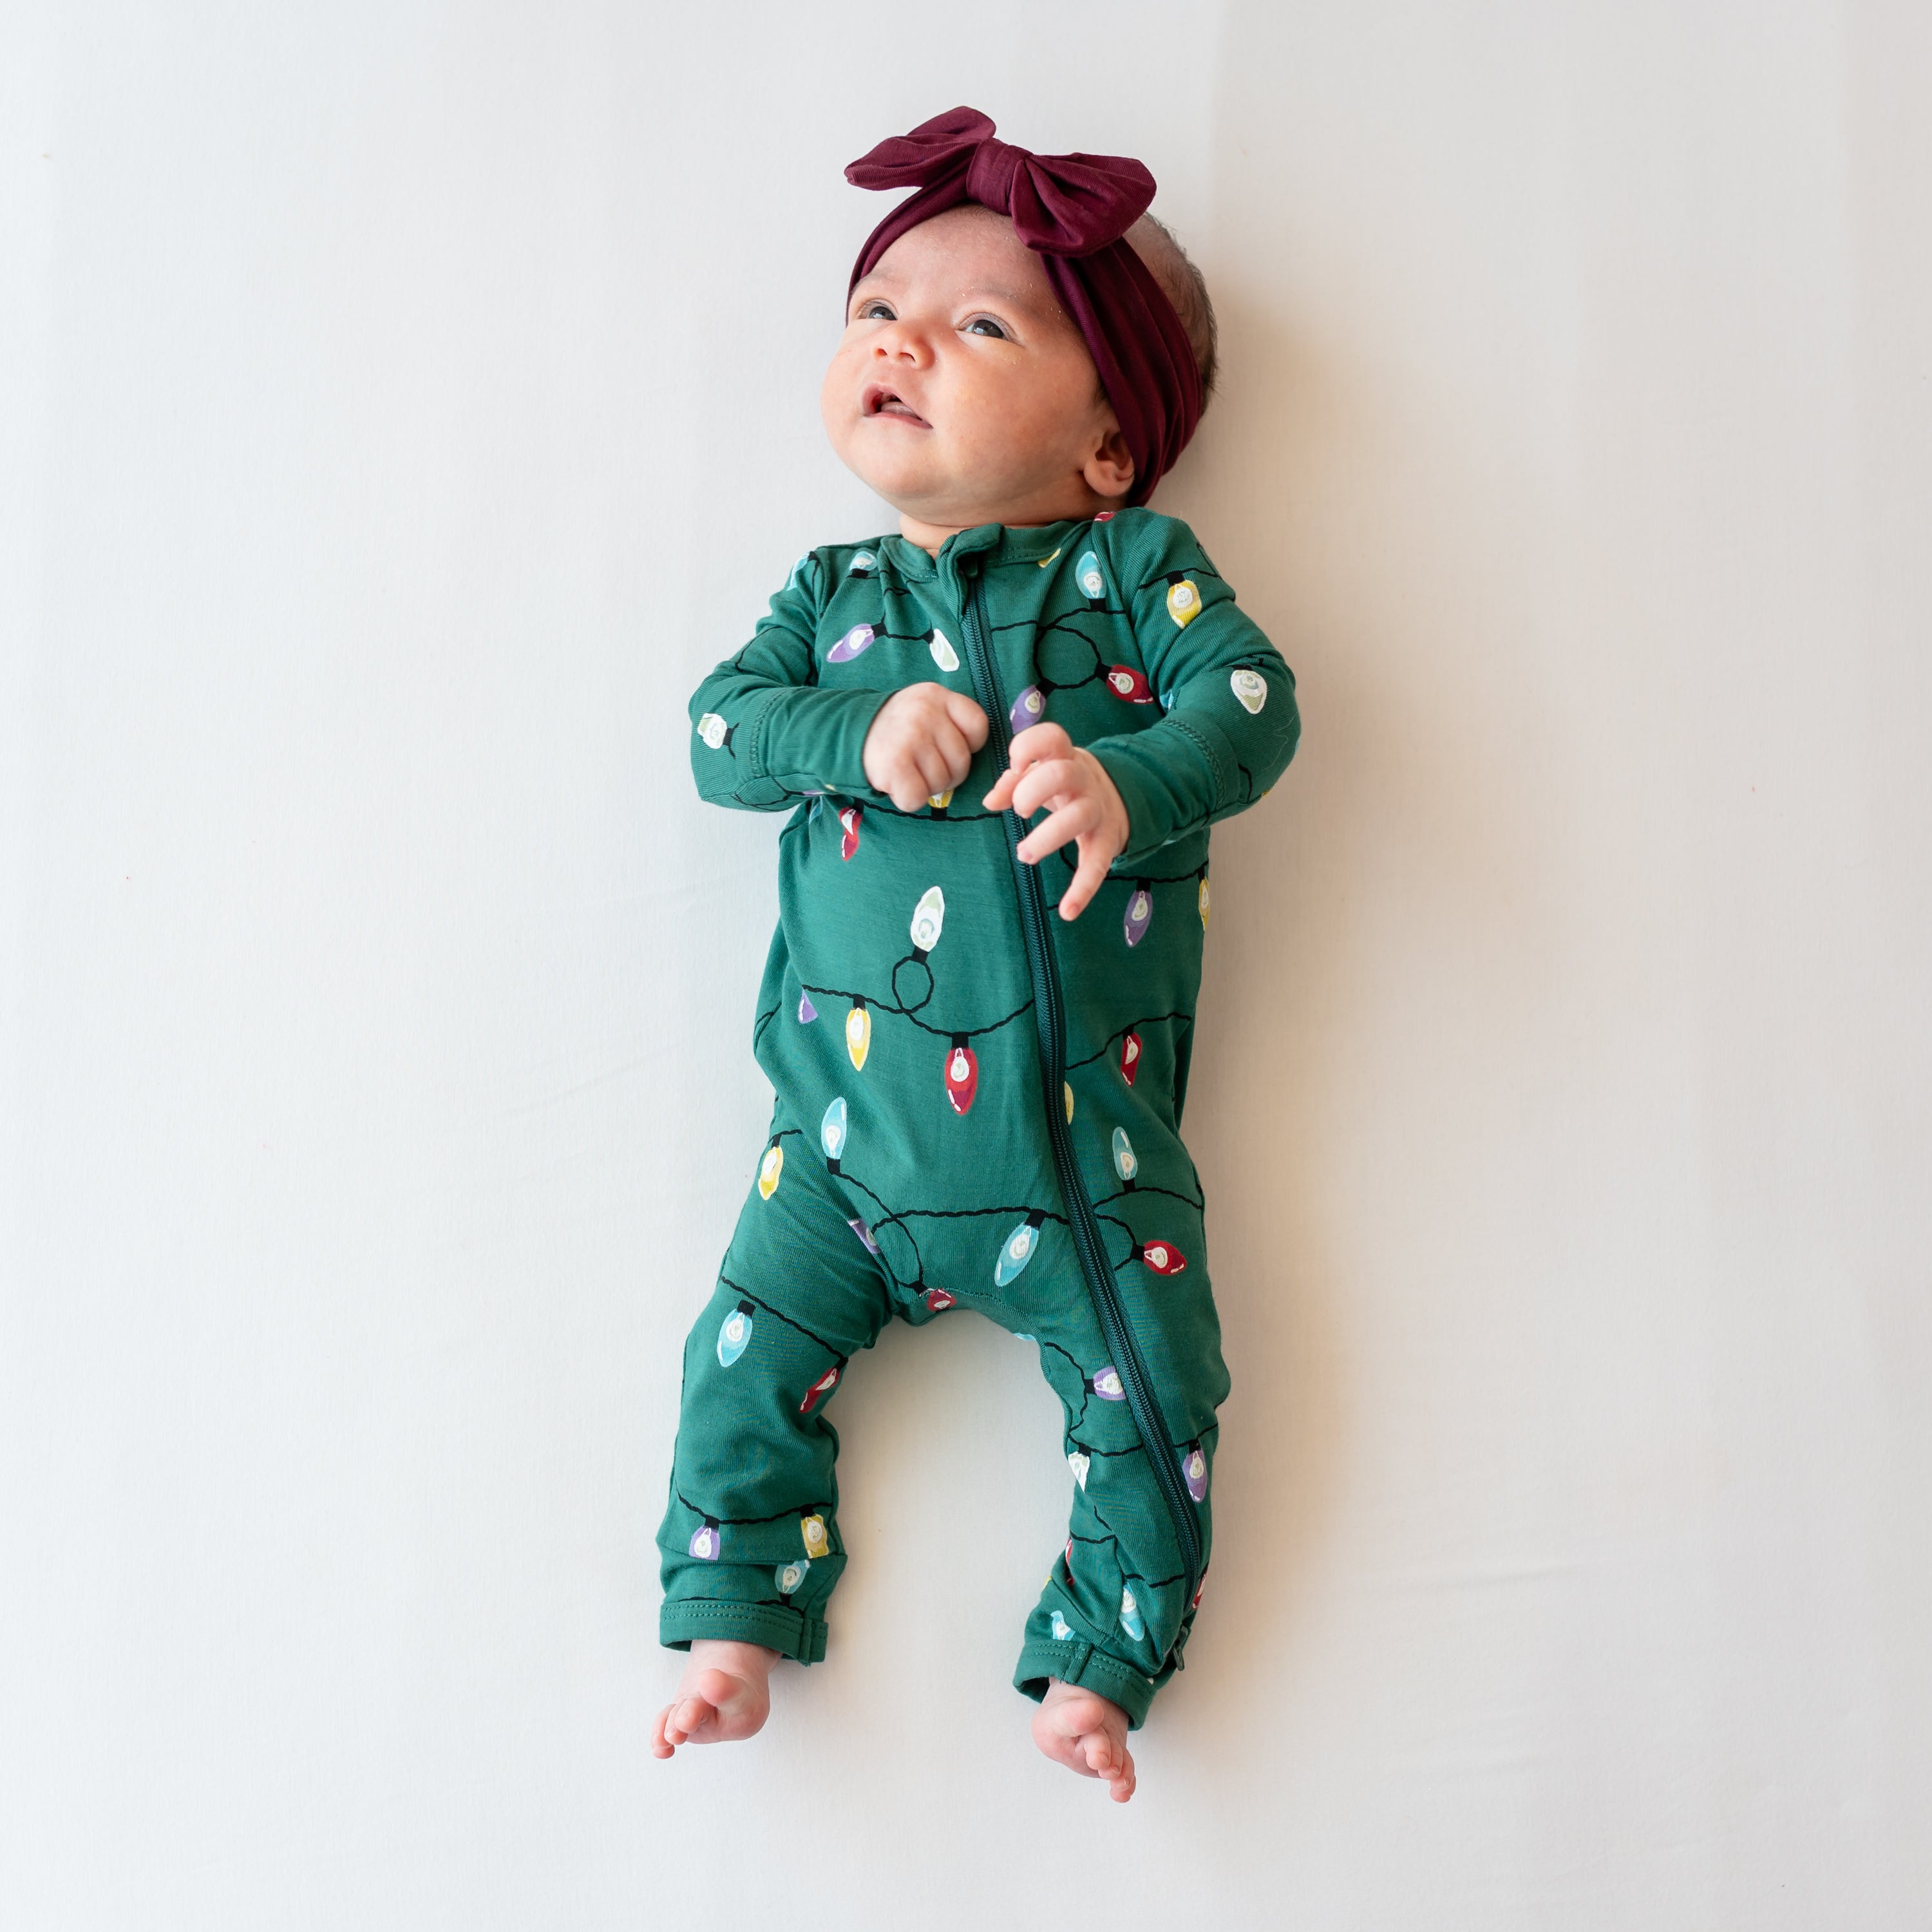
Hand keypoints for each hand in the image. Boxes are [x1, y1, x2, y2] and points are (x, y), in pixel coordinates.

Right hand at [862, 682, 989, 812]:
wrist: (849, 731)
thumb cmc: (899, 728)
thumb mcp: (927, 707)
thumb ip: (953, 722)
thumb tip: (975, 757)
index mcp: (937, 696)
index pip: (978, 726)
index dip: (969, 744)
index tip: (947, 745)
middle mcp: (924, 713)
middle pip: (962, 762)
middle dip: (948, 773)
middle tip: (925, 765)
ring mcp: (909, 738)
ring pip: (942, 783)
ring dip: (927, 786)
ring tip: (909, 771)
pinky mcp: (893, 765)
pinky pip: (917, 798)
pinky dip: (909, 799)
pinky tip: (898, 783)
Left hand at [981, 722, 1129, 920]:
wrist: (1124, 794)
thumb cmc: (1067, 782)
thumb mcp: (1043, 773)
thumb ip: (1013, 781)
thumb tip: (989, 801)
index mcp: (1065, 756)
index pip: (1051, 737)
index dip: (1028, 747)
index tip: (1014, 765)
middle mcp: (1084, 779)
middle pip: (1060, 773)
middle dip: (1030, 791)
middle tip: (1018, 811)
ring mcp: (1097, 809)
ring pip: (1077, 817)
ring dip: (1046, 837)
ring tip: (1024, 854)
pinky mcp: (1107, 840)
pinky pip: (1097, 864)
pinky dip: (1083, 890)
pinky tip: (1067, 911)